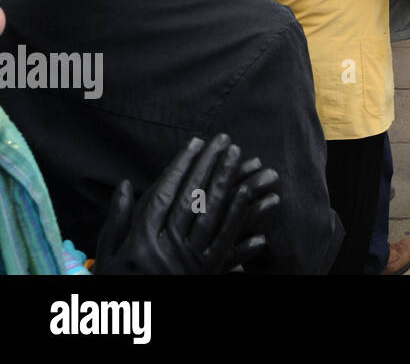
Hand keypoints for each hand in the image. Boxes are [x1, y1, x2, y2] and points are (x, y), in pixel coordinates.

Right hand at [94, 134, 280, 274]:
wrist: (138, 321)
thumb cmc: (120, 283)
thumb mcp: (108, 255)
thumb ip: (117, 220)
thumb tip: (124, 184)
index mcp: (140, 241)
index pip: (165, 195)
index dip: (182, 166)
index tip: (196, 142)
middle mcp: (167, 248)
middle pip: (192, 199)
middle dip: (209, 165)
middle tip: (224, 140)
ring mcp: (190, 261)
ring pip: (212, 214)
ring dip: (228, 182)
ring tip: (240, 157)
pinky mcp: (208, 272)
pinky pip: (226, 240)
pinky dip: (238, 215)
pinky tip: (248, 194)